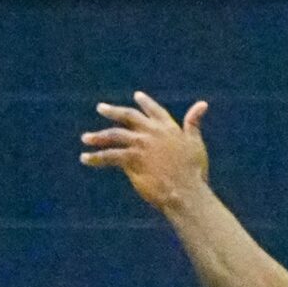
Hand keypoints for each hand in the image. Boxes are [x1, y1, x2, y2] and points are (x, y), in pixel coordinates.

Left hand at [81, 93, 210, 211]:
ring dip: (98, 136)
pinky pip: (109, 156)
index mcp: (169, 128)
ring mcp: (141, 145)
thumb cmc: (194, 171)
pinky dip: (96, 157)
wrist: (185, 191)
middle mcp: (152, 132)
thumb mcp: (195, 143)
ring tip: (86, 138)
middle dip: (113, 111)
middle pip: (128, 116)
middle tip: (100, 108)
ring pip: (114, 135)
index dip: (146, 103)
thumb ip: (194, 123)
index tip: (137, 96)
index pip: (154, 110)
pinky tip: (85, 159)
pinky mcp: (131, 159)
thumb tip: (202, 104)